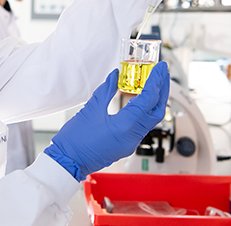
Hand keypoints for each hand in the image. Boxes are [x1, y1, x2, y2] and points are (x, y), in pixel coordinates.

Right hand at [44, 62, 169, 180]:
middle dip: (162, 90)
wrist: (68, 162)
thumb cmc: (75, 141)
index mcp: (125, 127)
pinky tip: (141, 100)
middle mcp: (132, 137)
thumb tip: (116, 76)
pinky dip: (145, 110)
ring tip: (154, 83)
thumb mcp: (91, 109)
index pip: (149, 100)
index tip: (160, 68)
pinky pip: (142, 125)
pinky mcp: (126, 145)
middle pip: (157, 111)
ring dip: (155, 100)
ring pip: (151, 119)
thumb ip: (107, 90)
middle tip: (162, 73)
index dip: (156, 81)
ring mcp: (130, 143)